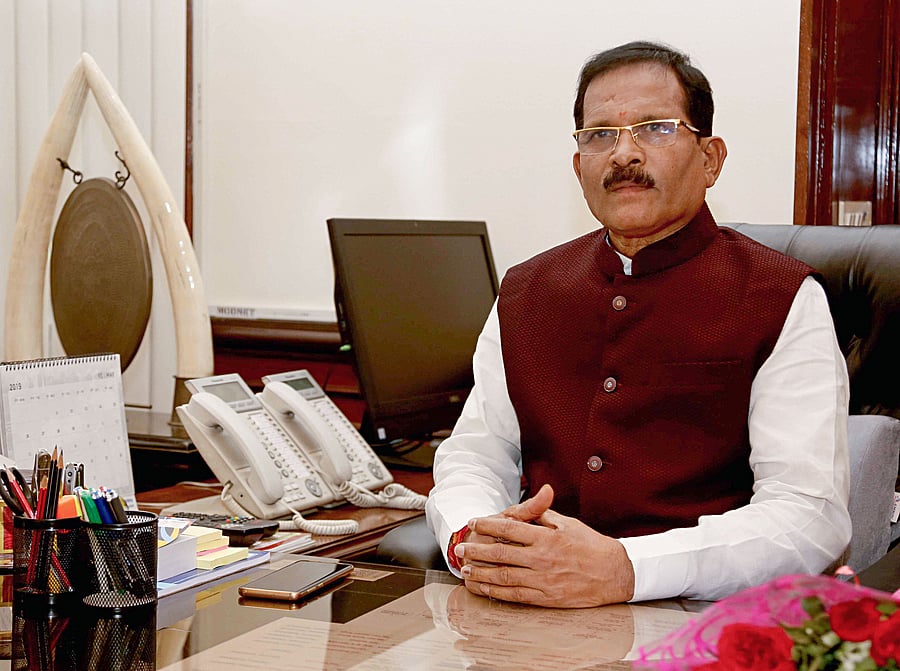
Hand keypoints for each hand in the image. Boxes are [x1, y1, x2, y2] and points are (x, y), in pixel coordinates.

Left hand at [454, 484, 635, 606]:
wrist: (614, 573)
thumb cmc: (592, 546)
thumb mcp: (568, 523)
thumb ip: (543, 514)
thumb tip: (526, 504)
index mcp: (546, 537)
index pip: (510, 528)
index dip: (488, 524)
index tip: (475, 522)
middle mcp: (542, 559)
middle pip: (501, 553)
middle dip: (477, 550)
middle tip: (460, 548)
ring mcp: (543, 580)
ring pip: (503, 576)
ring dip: (481, 572)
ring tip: (466, 568)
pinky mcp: (546, 597)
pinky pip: (515, 595)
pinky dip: (495, 591)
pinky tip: (483, 587)